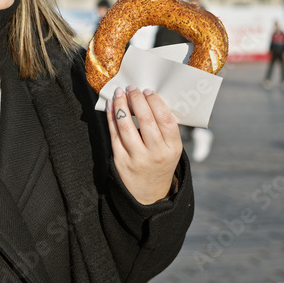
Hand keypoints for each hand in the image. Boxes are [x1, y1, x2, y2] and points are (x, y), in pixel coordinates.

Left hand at [106, 86, 182, 204]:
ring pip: (126, 125)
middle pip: (146, 120)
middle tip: (132, 88)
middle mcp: (156, 154)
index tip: (148, 91)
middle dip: (137, 99)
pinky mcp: (121, 161)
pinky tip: (111, 106)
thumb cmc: (160, 162)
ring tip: (120, 93)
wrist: (149, 194)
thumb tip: (148, 97)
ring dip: (121, 105)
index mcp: (173, 148)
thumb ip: (164, 128)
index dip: (155, 102)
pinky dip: (111, 117)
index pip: (166, 120)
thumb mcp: (171, 149)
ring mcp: (137, 158)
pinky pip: (114, 134)